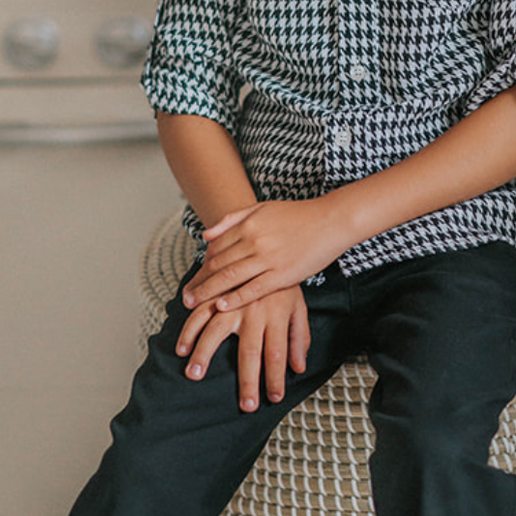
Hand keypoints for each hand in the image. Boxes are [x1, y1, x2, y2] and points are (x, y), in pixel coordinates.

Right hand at [176, 284, 310, 410]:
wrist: (268, 241)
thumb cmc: (283, 280)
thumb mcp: (298, 306)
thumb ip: (298, 336)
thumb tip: (299, 366)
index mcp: (277, 314)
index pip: (277, 353)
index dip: (275, 377)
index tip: (273, 398)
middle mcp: (255, 310)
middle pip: (250, 351)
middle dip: (248, 381)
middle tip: (245, 405)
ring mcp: (232, 300)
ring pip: (215, 331)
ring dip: (204, 354)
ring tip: (194, 374)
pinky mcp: (216, 290)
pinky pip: (198, 311)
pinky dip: (188, 328)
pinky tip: (181, 346)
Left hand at [184, 197, 352, 314]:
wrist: (331, 221)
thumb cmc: (298, 215)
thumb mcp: (263, 209)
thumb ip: (233, 219)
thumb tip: (206, 235)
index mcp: (248, 224)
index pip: (215, 248)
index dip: (200, 266)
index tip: (191, 280)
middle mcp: (254, 240)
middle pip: (218, 264)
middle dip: (198, 282)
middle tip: (185, 298)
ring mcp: (268, 258)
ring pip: (230, 277)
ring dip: (208, 292)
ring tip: (194, 304)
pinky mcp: (283, 274)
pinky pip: (253, 289)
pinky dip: (234, 298)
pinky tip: (221, 306)